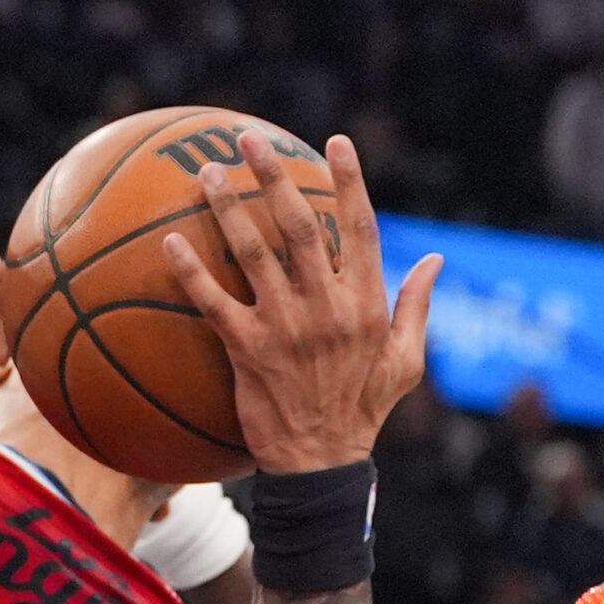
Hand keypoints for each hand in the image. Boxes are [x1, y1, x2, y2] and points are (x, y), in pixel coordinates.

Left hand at [160, 133, 439, 474]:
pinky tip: (169, 244)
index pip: (360, 227)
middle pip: (298, 225)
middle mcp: (327, 306)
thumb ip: (417, 306)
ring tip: (207, 173)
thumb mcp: (405, 361)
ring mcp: (285, 327)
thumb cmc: (363, 411)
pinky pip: (214, 303)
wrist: (321, 464)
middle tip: (248, 139)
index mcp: (367, 302)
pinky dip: (190, 272)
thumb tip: (435, 259)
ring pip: (253, 253)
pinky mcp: (247, 351)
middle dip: (274, 175)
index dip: (349, 181)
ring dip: (228, 209)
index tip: (335, 142)